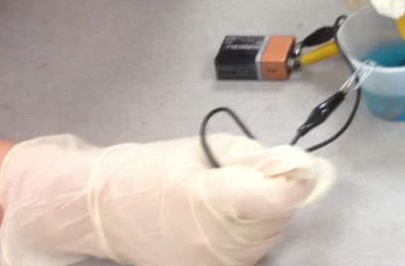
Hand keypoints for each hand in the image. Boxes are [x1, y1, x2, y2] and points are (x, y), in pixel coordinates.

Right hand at [0, 133, 335, 265]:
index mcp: (211, 199)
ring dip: (267, 216)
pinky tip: (232, 219)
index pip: (276, 197)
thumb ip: (250, 157)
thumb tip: (292, 164)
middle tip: (259, 173)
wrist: (102, 209)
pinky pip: (248, 256)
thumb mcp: (201, 149)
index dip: (296, 181)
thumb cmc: (150, 170)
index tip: (303, 168)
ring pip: (267, 241)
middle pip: (277, 220)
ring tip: (239, 195)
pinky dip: (252, 236)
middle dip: (279, 194)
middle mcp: (215, 243)